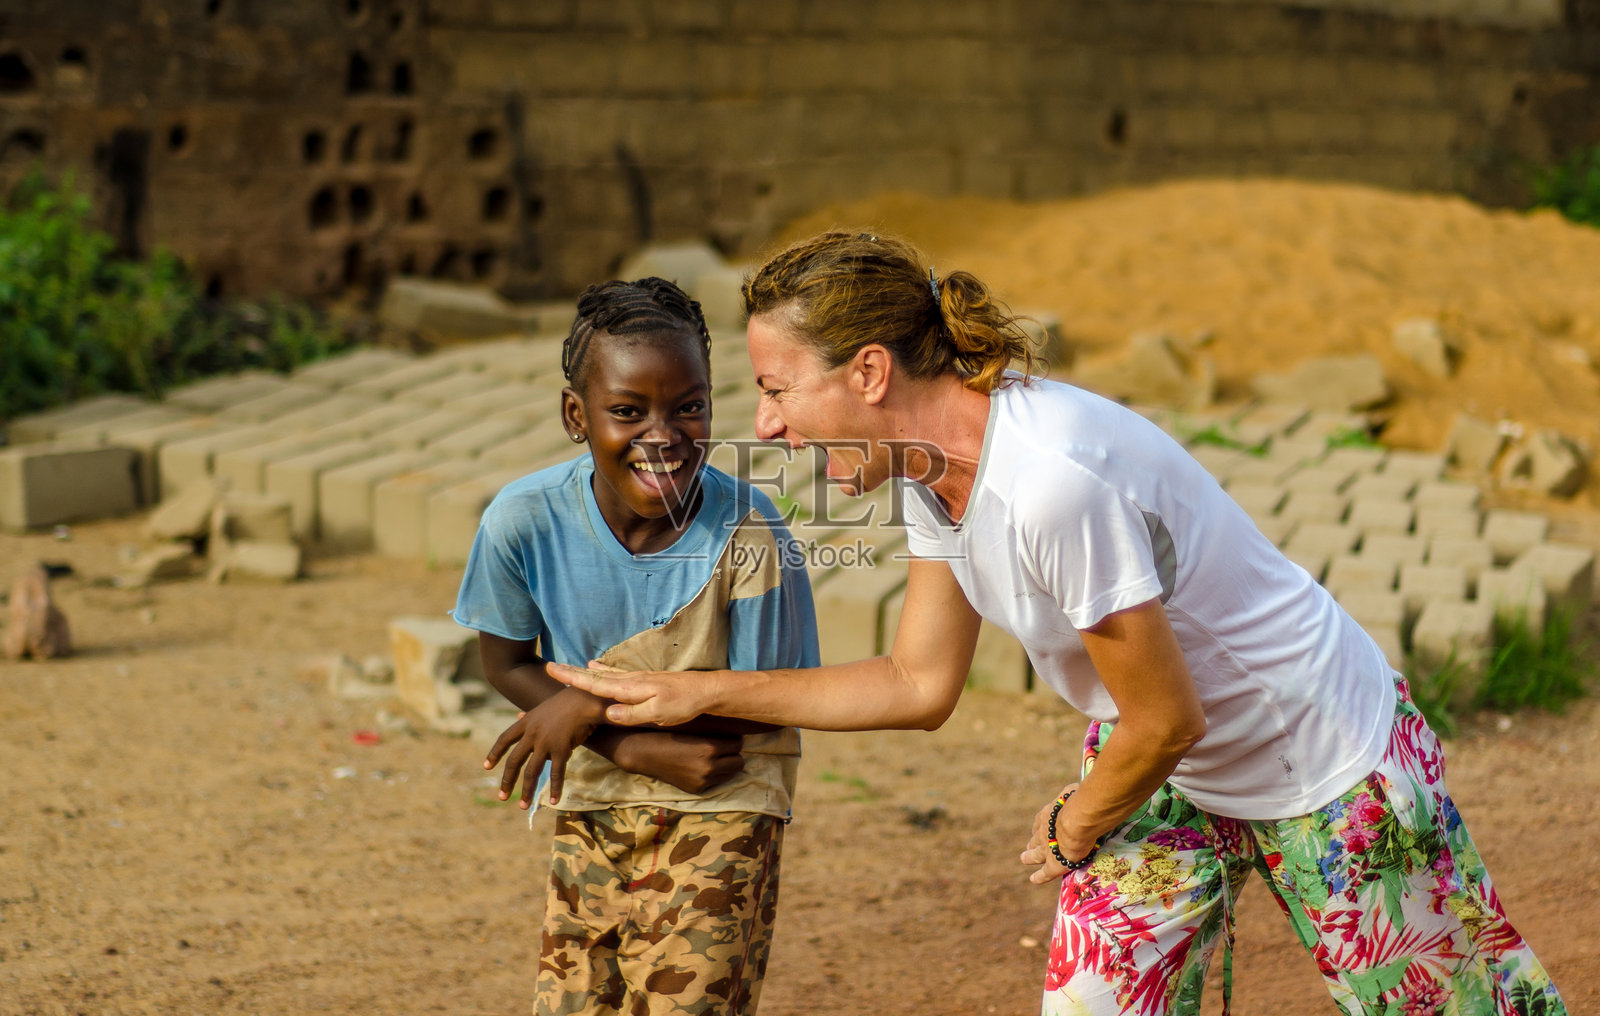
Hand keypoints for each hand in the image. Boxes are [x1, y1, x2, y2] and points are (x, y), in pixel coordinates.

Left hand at [483, 687, 606, 808]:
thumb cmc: (568, 701)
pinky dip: (555, 788)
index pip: (504, 739)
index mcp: (526, 722)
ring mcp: (545, 742)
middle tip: (502, 797)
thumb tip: (519, 715)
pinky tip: (553, 800)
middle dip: (507, 781)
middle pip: (514, 761)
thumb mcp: (544, 707)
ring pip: (532, 772)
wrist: (585, 698)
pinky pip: (556, 773)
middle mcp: (532, 733)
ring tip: (523, 807)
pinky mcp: (561, 749)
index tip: (486, 767)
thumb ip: (531, 715)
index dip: (494, 754)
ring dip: (527, 791)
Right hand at [548, 662, 711, 726]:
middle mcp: (632, 681)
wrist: (707, 691)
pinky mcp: (648, 681)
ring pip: (607, 674)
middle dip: (574, 672)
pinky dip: (605, 671)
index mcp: (631, 689)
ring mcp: (640, 679)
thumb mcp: (659, 714)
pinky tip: (602, 668)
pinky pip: (618, 675)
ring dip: (588, 672)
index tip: (553, 670)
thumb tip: (607, 712)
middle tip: (553, 666)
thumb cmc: (684, 704)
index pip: (596, 684)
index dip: (573, 679)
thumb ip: (632, 713)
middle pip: (597, 676)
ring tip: (574, 667)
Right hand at [608, 731, 745, 793]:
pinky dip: (715, 775)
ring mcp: (703, 780)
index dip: (733, 739)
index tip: (726, 736)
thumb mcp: (693, 728)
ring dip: (726, 765)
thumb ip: (713, 731)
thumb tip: (735, 727)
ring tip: (715, 758)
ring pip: (731, 773)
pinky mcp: (696, 789)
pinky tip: (703, 766)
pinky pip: (718, 782)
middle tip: (723, 748)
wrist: (643, 752)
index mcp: (709, 747)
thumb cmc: (668, 734)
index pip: (738, 743)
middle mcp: (709, 766)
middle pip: (739, 761)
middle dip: (733, 754)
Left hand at [1020, 782, 1092, 884]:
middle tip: (1028, 846)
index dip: (1039, 826)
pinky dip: (1039, 876)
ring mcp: (1047, 848)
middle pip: (1035, 838)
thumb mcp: (1073, 793)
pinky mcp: (1054, 864)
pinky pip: (1045, 872)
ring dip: (1030, 856)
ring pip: (1035, 854)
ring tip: (1024, 858)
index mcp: (1048, 814)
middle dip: (1032, 841)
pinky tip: (1033, 879)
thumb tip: (1077, 788)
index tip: (1037, 829)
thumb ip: (1073, 794)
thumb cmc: (1079, 803)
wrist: (1077, 821)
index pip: (1041, 821)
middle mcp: (1044, 831)